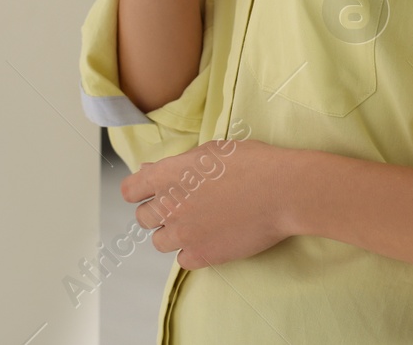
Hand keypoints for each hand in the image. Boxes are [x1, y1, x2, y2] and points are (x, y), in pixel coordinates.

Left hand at [121, 138, 292, 269]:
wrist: (282, 192)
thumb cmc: (251, 163)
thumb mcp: (209, 151)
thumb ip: (175, 164)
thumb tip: (151, 172)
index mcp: (167, 175)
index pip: (130, 190)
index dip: (139, 191)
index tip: (150, 192)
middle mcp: (169, 206)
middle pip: (143, 218)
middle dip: (158, 212)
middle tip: (182, 206)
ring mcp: (183, 234)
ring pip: (159, 242)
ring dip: (173, 233)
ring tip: (197, 224)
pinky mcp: (201, 256)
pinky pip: (182, 260)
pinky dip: (192, 252)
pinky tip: (209, 238)